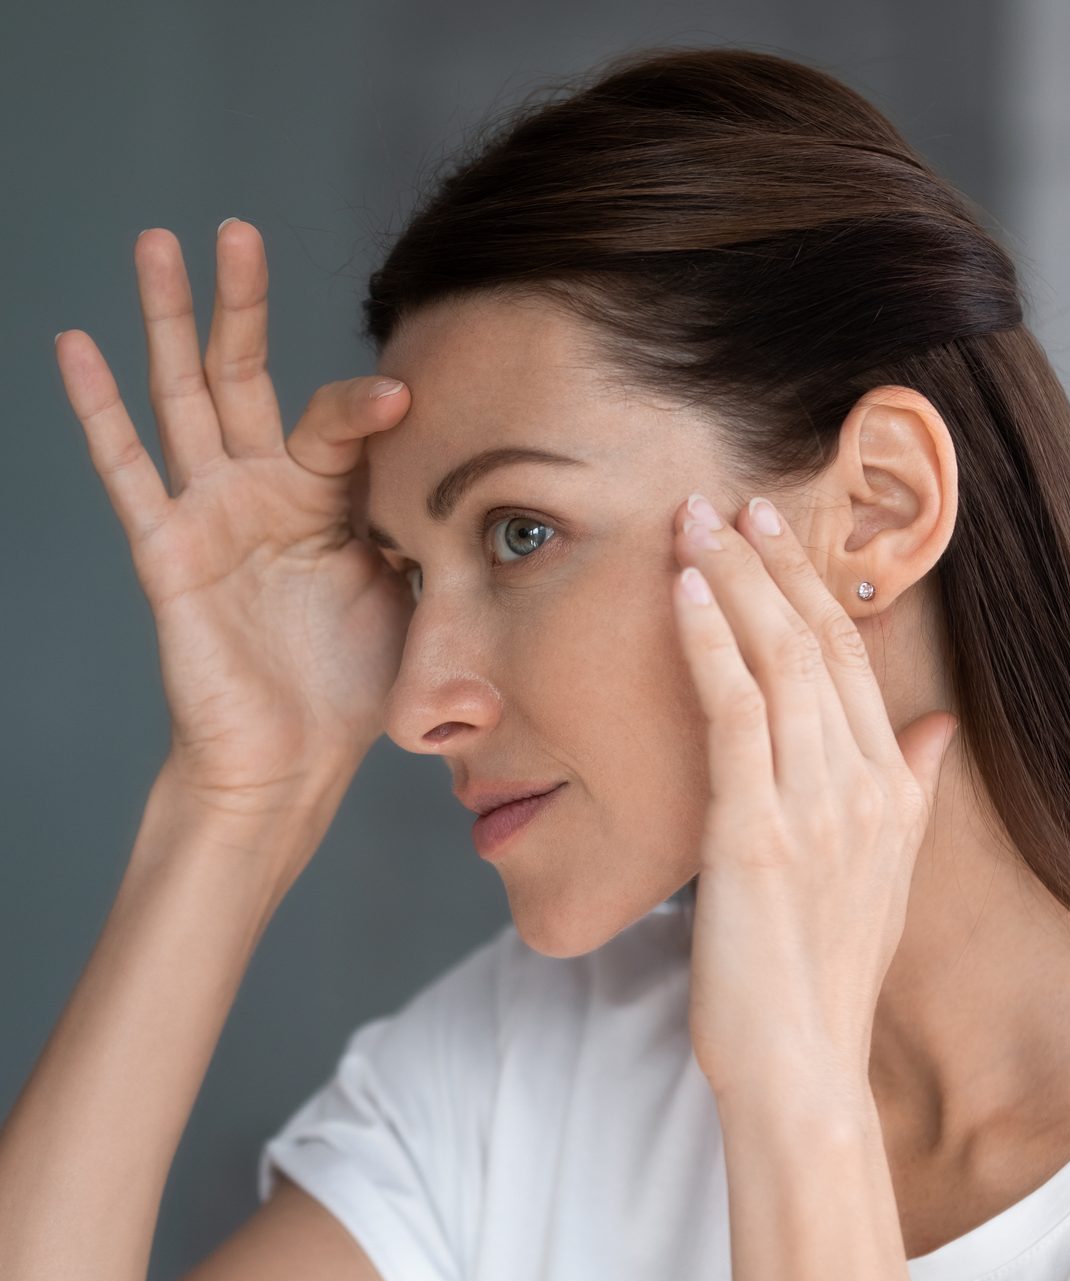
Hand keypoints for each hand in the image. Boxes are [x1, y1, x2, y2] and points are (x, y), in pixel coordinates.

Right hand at [54, 220, 415, 815]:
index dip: (367, 405)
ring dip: (167, 321)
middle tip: (235, 228)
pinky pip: (129, 471)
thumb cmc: (354, 685)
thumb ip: (431, 533)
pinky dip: (99, 409)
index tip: (408, 393)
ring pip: (183, 398)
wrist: (294, 759)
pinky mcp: (169, 550)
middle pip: (247, 376)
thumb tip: (489, 489)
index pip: (339, 422)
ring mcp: (212, 514)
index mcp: (328, 501)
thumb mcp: (413, 596)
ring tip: (156, 243)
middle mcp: (266, 492)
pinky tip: (76, 344)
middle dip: (240, 303)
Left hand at [669, 491, 958, 1107]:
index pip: (850, 658)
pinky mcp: (754, 831)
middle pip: (815, 641)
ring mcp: (811, 805)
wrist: (802, 1066)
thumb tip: (938, 724)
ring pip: (775, 660)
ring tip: (694, 520)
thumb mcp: (887, 875)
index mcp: (892, 790)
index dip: (809, 586)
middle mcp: (862, 784)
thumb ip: (915, 789)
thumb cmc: (826, 973)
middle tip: (728, 499)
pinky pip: (732, 712)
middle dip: (769, 562)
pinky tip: (683, 591)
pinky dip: (708, 641)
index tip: (773, 532)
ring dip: (731, 580)